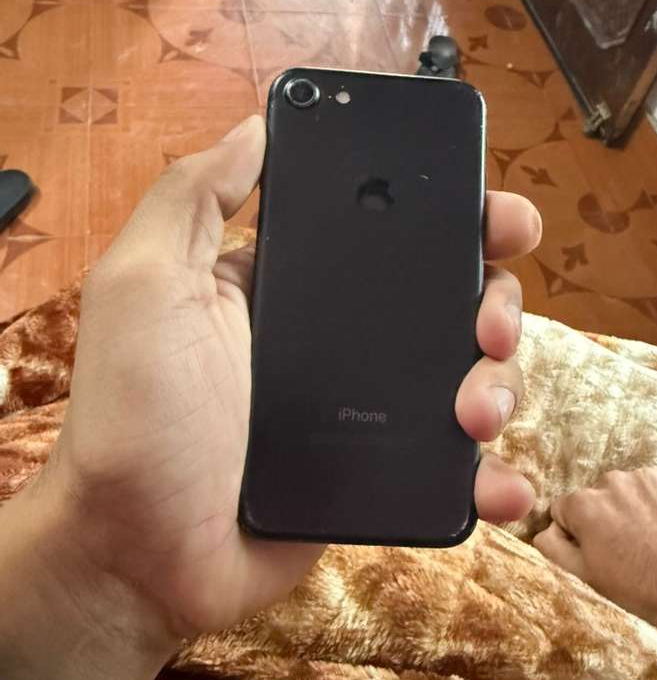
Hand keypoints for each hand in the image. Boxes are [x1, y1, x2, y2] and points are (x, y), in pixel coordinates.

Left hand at [0, 116, 540, 679]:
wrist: (143, 551)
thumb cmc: (134, 415)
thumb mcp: (144, 284)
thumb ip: (194, 199)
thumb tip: (255, 128)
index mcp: (295, 287)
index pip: (391, 233)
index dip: (454, 218)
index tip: (495, 218)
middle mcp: (341, 341)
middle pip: (450, 302)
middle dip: (496, 302)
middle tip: (490, 325)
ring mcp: (368, 413)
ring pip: (468, 380)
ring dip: (499, 386)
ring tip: (476, 414)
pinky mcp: (381, 479)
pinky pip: (454, 472)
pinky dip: (492, 477)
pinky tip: (498, 486)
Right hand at [534, 469, 656, 679]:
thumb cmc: (640, 591)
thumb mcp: (581, 577)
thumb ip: (550, 546)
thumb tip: (545, 529)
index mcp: (584, 504)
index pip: (565, 510)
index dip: (577, 534)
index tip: (597, 553)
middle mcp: (613, 481)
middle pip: (597, 497)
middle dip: (606, 518)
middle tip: (625, 551)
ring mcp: (649, 479)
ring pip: (628, 491)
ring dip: (633, 510)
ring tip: (650, 543)